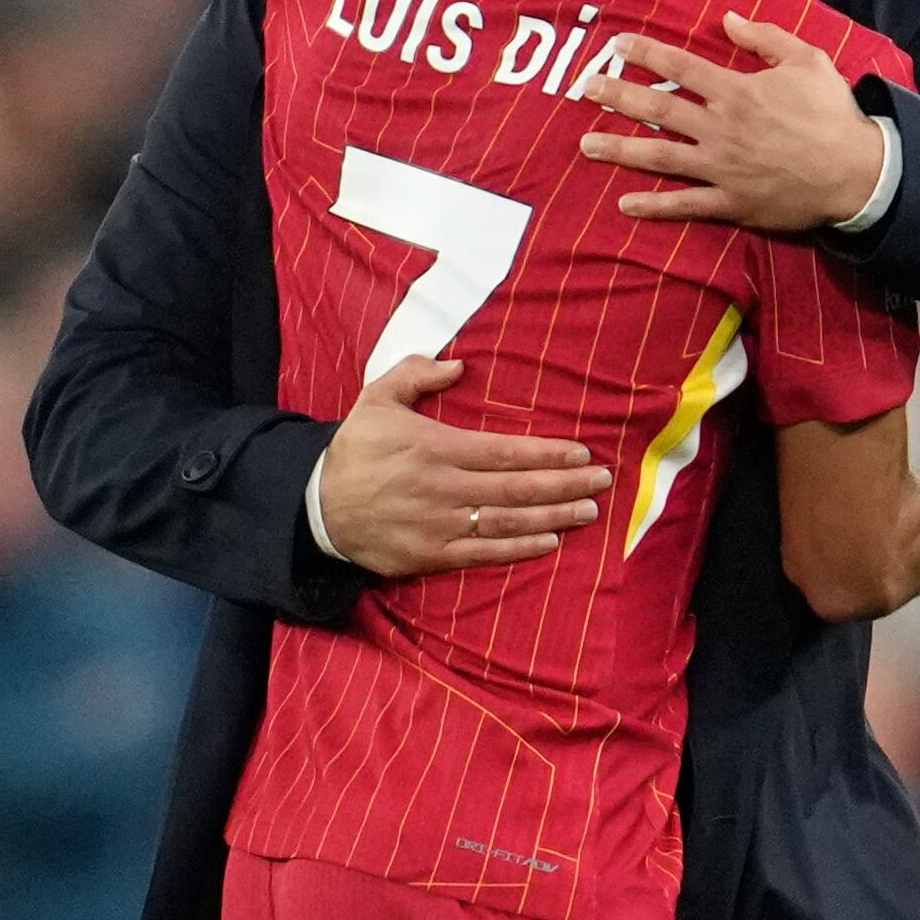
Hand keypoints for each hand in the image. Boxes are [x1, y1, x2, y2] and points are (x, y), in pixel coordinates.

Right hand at [318, 356, 611, 578]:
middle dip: (563, 485)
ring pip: (506, 522)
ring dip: (551, 517)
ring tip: (587, 512)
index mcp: (434, 448)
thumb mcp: (376, 398)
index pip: (503, 452)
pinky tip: (549, 542)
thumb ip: (417, 374)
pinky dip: (518, 549)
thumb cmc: (354, 449)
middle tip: (602, 482)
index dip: (546, 454)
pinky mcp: (430, 555)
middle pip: (515, 488)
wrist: (316, 507)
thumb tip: (459, 364)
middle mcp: (442, 488)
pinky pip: (483, 554)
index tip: (581, 454)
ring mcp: (438, 526)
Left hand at [577, 13, 886, 229]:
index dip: (646, 53)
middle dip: (618, 97)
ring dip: (620, 150)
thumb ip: (765, 38)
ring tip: (586, 145)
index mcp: (737, 92)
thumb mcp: (807, 61)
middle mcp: (721, 128)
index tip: (617, 45)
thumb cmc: (832, 114)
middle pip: (659, 109)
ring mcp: (722, 168)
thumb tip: (727, 19)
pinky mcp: (730, 202)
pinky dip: (654, 207)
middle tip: (586, 89)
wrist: (857, 173)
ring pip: (660, 157)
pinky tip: (624, 205)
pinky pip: (685, 205)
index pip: (680, 66)